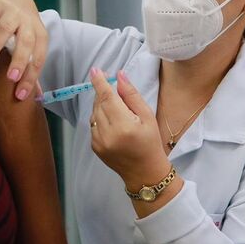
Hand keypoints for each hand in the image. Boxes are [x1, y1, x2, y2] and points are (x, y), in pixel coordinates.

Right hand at [0, 0, 47, 99]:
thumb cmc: (24, 30)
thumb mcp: (32, 46)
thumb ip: (30, 69)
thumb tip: (34, 99)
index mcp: (40, 35)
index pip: (38, 58)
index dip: (31, 78)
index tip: (20, 96)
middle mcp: (28, 22)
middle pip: (26, 42)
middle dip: (19, 60)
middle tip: (10, 78)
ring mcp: (12, 12)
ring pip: (5, 28)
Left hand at [89, 69, 171, 186]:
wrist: (145, 172)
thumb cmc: (150, 143)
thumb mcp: (147, 116)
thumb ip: (131, 95)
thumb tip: (119, 76)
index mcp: (124, 126)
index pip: (107, 98)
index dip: (100, 82)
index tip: (95, 70)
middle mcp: (108, 134)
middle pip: (99, 104)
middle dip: (102, 92)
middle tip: (110, 85)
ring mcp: (99, 142)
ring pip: (94, 114)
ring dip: (101, 106)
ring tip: (117, 110)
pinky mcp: (94, 147)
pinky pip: (93, 125)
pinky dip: (100, 118)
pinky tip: (113, 123)